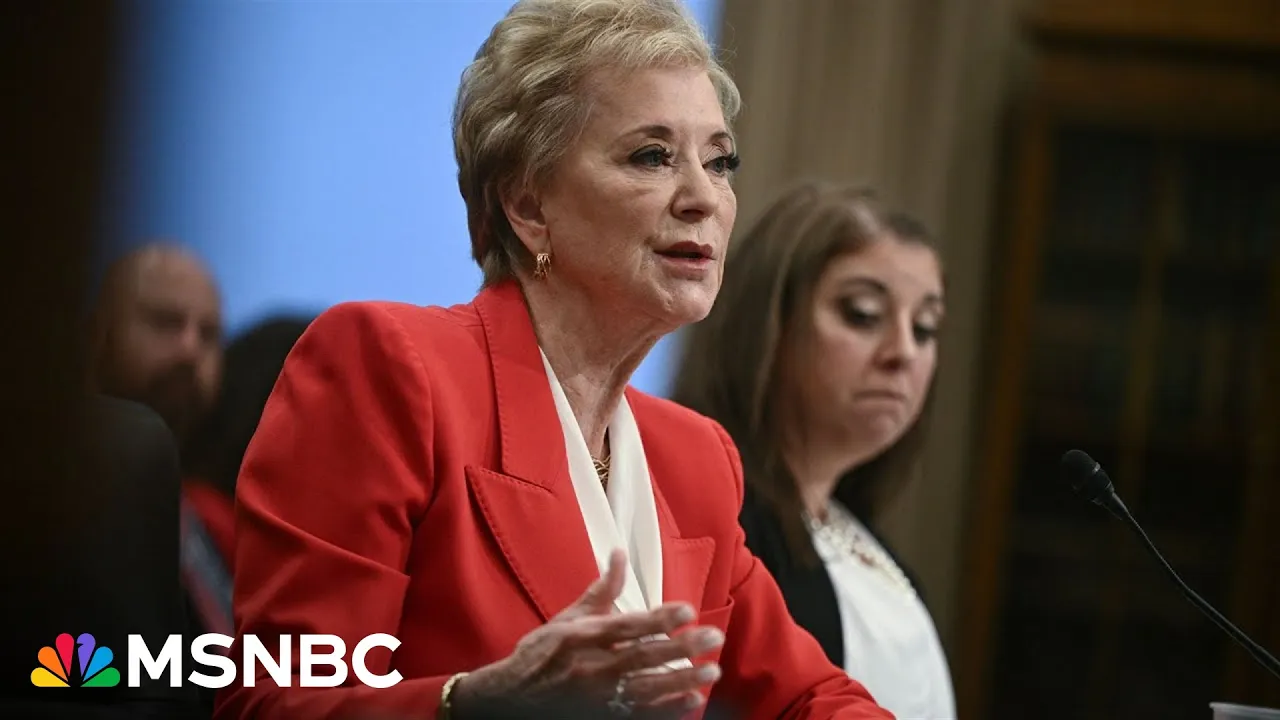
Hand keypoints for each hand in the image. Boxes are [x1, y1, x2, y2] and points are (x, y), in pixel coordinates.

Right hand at [451, 549, 724, 717]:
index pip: (627, 627)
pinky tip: (692, 700)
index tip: (687, 610)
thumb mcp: (568, 618)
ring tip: (711, 670)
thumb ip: (601, 590)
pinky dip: (668, 709)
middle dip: (682, 648)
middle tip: (713, 637)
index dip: (659, 619)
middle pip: (644, 658)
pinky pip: (641, 714)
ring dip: (682, 680)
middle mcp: (591, 669)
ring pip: (648, 689)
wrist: (511, 699)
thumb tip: (618, 554)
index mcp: (582, 638)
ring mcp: (598, 697)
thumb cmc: (541, 654)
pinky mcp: (603, 716)